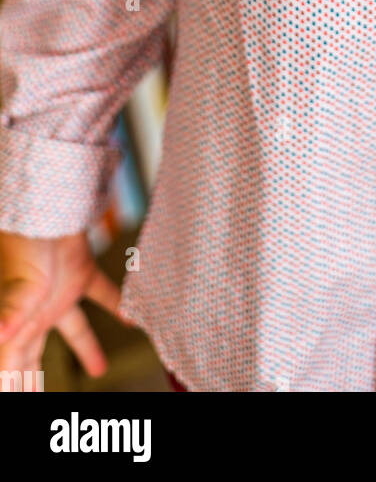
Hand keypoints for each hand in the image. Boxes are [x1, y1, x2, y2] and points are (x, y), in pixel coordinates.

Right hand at [0, 230, 123, 388]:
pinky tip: (134, 319)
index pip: (11, 366)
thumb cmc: (26, 244)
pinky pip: (103, 294)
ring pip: (73, 329)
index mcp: (17, 324)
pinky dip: (118, 306)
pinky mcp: (80, 272)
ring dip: (87, 348)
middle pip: (34, 354)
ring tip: (100, 370)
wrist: (47, 204)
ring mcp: (59, 293)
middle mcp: (36, 312)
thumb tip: (1, 337)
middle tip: (39, 396)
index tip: (23, 399)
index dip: (14, 385)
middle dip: (35, 378)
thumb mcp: (19, 287)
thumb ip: (11, 314)